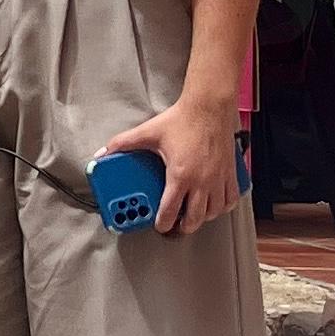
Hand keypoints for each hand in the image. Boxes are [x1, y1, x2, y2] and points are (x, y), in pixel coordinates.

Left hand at [104, 93, 241, 235]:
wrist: (209, 108)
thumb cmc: (181, 120)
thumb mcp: (147, 132)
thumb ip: (122, 144)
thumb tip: (103, 153)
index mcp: (180, 175)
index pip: (171, 210)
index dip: (163, 223)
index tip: (159, 226)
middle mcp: (202, 182)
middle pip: (196, 219)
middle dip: (184, 227)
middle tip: (176, 226)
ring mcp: (219, 180)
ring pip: (214, 212)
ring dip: (203, 218)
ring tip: (192, 215)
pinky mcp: (231, 174)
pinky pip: (231, 200)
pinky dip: (222, 207)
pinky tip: (214, 205)